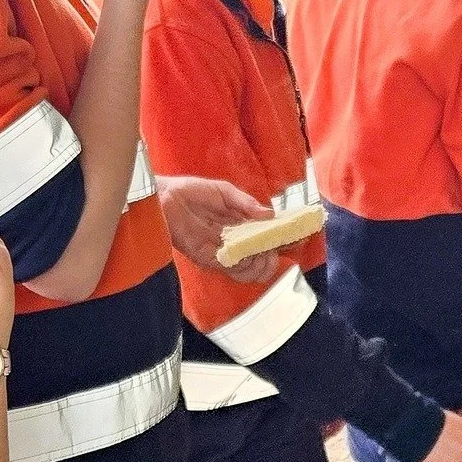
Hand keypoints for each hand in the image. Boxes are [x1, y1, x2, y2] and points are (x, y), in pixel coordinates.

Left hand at [157, 176, 278, 281]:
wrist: (164, 196)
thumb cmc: (191, 191)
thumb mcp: (224, 191)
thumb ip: (245, 202)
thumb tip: (270, 214)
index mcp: (241, 225)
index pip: (266, 239)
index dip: (282, 242)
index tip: (296, 240)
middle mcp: (234, 242)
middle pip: (260, 262)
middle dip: (271, 260)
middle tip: (273, 251)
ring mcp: (221, 252)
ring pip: (247, 271)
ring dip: (258, 266)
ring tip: (261, 255)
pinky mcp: (206, 257)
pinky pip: (228, 268)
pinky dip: (240, 265)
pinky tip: (244, 255)